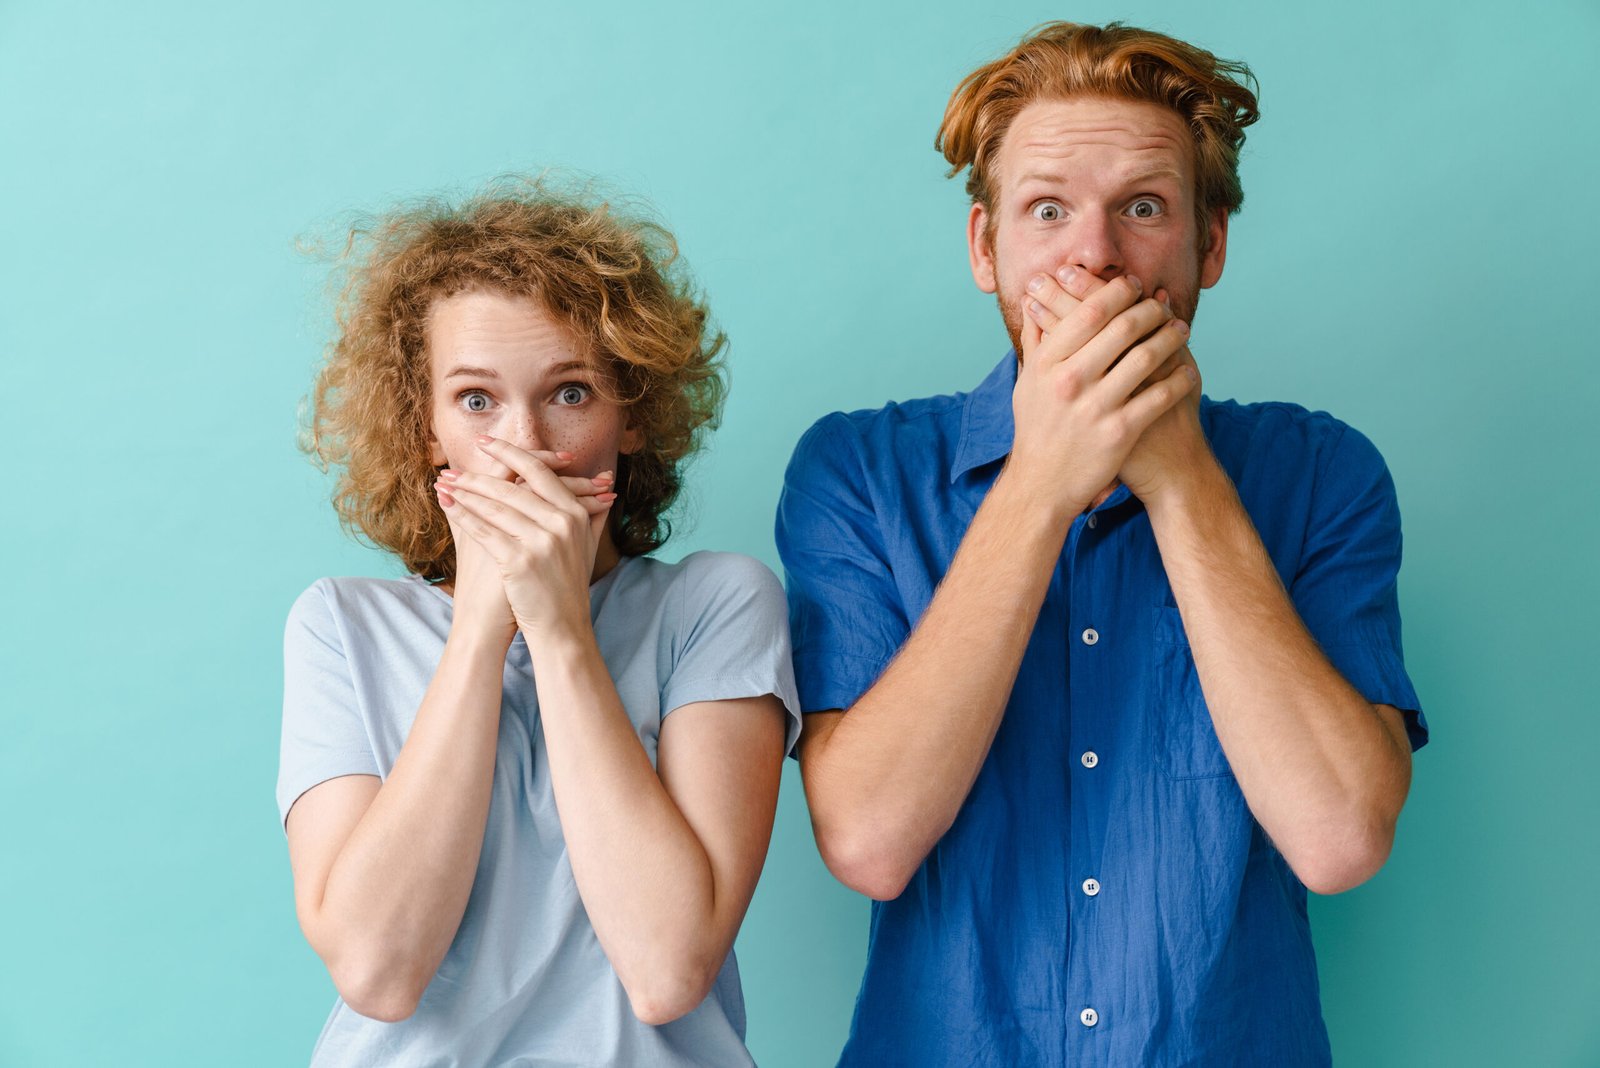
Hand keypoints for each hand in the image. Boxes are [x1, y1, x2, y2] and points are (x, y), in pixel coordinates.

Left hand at [435, 439, 617, 640]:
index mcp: (575, 513)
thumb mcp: (588, 543)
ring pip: (497, 506)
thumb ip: (594, 509)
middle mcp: (561, 523)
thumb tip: (607, 479)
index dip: (510, 454)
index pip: (539, 471)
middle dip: (479, 474)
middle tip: (453, 467)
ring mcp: (541, 542)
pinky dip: (463, 516)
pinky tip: (448, 505)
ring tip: (446, 483)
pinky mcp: (521, 561)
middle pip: (514, 486)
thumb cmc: (569, 584)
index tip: (487, 444)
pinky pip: (486, 531)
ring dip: (466, 492)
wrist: (564, 627)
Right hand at [1010, 267, 1194, 516]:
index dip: (1117, 292)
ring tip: (1182, 330)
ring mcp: (1095, 407)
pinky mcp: (1119, 432)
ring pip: (1145, 357)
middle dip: (1151, 310)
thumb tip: (1031, 298)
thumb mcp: (1027, 382)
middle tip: (1164, 306)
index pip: (1089, 312)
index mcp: (1047, 364)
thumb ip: (1034, 339)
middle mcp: (1069, 381)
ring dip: (1171, 338)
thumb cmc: (1037, 429)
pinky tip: (1188, 370)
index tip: (1134, 285)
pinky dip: (1179, 378)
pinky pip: (1160, 396)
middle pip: (1121, 328)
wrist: (1042, 485)